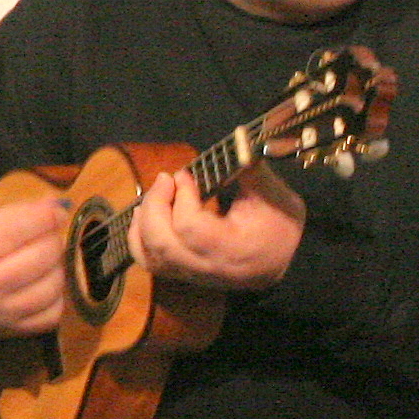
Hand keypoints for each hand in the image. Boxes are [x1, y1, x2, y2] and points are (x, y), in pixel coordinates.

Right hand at [0, 193, 73, 337]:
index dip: (48, 215)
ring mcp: (0, 314)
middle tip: (46, 236)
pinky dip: (55, 297)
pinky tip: (42, 285)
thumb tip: (56, 205)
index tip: (54, 211)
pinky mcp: (11, 331)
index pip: (24, 228)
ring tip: (44, 260)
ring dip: (57, 267)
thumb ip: (14, 215)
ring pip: (53, 286)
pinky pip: (51, 315)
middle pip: (43, 256)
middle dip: (52, 239)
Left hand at [129, 160, 303, 291]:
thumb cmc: (279, 221)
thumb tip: (235, 141)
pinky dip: (139, 238)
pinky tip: (144, 215)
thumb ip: (250, 168)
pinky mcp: (185, 275)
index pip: (192, 229)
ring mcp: (195, 276)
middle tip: (165, 179)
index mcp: (236, 248)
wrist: (279, 258)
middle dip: (156, 206)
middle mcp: (212, 268)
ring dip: (145, 221)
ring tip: (154, 194)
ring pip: (153, 256)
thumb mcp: (274, 192)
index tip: (185, 175)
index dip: (182, 198)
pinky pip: (150, 263)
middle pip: (164, 244)